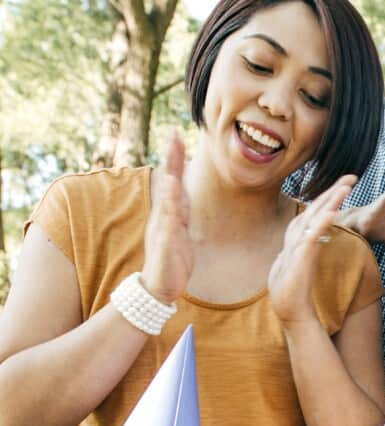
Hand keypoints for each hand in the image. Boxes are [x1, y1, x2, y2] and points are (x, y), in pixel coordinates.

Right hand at [141, 133, 193, 303]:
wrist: (159, 287)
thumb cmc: (171, 257)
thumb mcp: (178, 229)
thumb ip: (179, 210)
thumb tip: (180, 190)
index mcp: (170, 212)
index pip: (174, 179)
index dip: (175, 157)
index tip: (177, 133)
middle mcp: (164, 216)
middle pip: (169, 183)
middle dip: (172, 160)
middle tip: (174, 136)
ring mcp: (163, 230)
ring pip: (168, 204)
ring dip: (171, 186)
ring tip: (173, 168)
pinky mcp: (164, 248)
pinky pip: (167, 231)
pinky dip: (170, 218)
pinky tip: (172, 208)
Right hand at [269, 176, 355, 325]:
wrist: (291, 314)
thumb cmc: (294, 292)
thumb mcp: (301, 264)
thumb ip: (307, 249)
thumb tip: (315, 238)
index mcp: (298, 240)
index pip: (314, 212)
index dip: (329, 197)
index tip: (345, 185)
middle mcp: (296, 239)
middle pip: (315, 208)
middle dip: (333, 191)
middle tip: (352, 176)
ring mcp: (296, 248)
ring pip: (314, 217)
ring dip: (330, 200)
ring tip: (347, 186)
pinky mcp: (300, 259)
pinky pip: (312, 237)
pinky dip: (321, 223)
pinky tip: (333, 211)